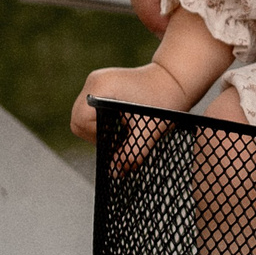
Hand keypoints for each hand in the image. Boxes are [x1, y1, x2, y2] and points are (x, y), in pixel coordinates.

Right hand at [73, 61, 192, 175]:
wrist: (177, 81)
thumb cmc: (164, 102)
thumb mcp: (148, 131)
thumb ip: (131, 153)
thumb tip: (115, 174)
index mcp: (101, 87)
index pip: (81, 120)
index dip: (96, 135)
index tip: (117, 139)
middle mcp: (95, 81)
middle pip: (78, 117)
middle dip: (96, 134)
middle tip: (119, 140)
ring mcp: (97, 80)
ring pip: (84, 114)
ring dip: (99, 127)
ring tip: (121, 131)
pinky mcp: (103, 84)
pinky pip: (92, 108)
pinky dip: (102, 119)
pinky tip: (121, 123)